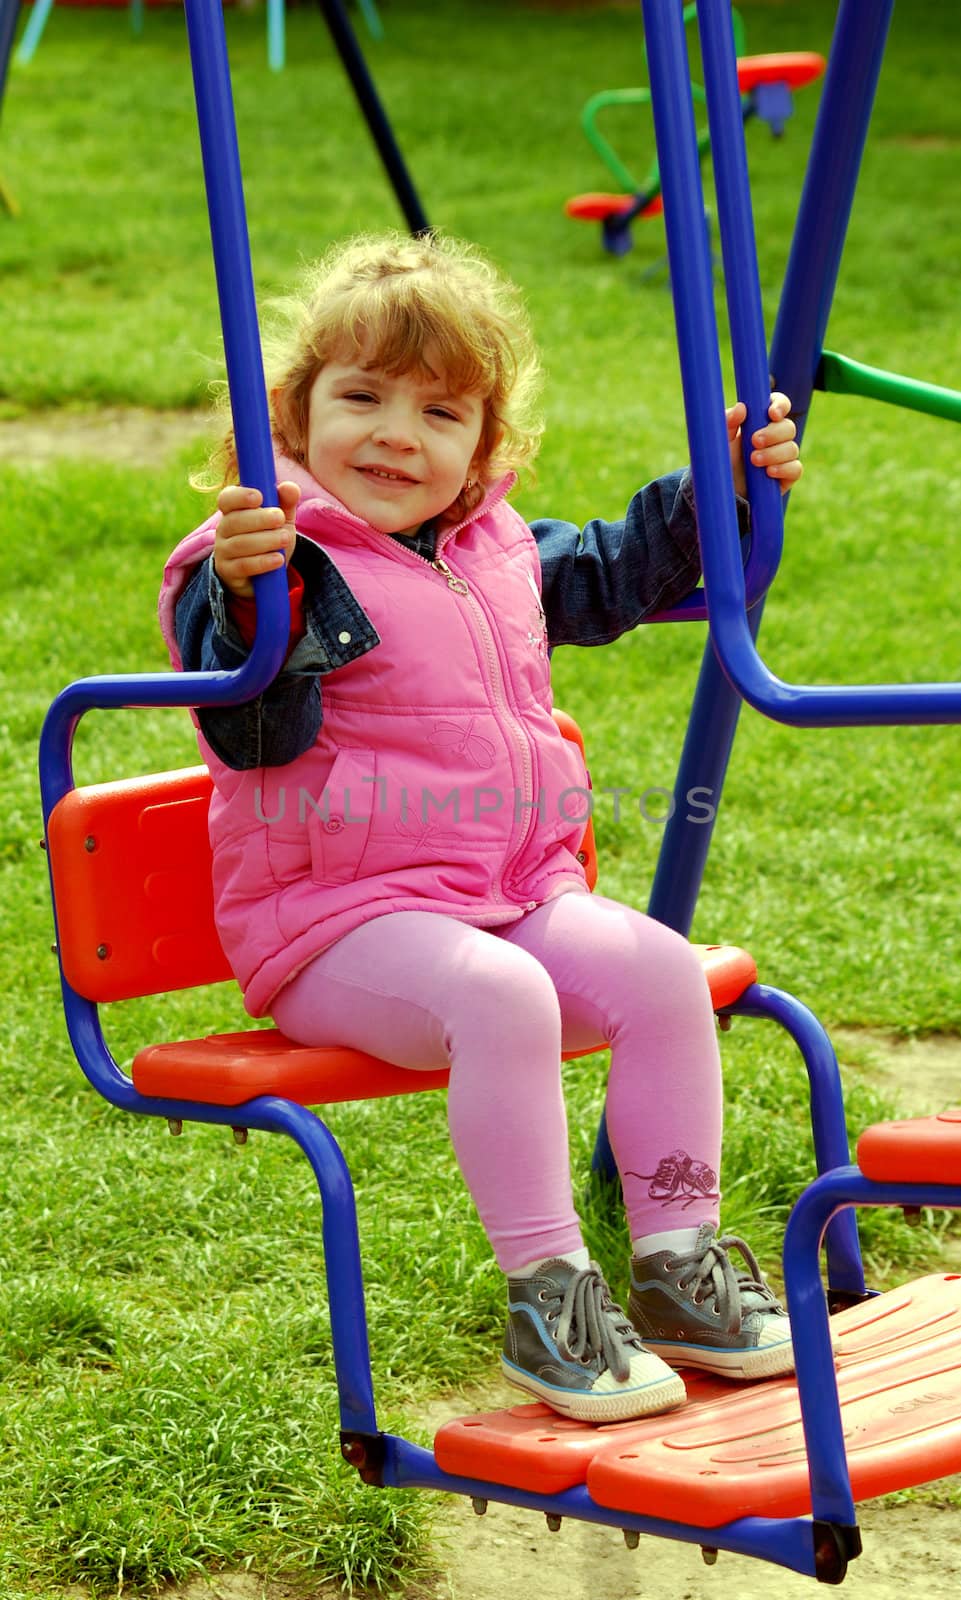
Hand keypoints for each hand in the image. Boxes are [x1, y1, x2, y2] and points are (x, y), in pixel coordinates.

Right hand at [213, 480, 300, 598]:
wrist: (266, 576)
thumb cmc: (270, 539)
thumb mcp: (281, 521)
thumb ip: (286, 502)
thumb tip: (290, 487)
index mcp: (233, 511)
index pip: (227, 498)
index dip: (240, 496)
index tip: (259, 497)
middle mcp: (224, 529)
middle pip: (234, 520)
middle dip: (259, 518)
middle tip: (280, 518)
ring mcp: (223, 551)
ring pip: (240, 543)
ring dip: (265, 540)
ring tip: (285, 539)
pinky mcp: (228, 572)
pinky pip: (242, 565)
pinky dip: (262, 562)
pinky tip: (278, 559)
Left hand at [726, 392, 801, 497]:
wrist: (721, 489)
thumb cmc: (721, 459)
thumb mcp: (720, 439)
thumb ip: (728, 421)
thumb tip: (741, 407)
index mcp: (762, 420)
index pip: (780, 404)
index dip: (780, 405)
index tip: (772, 414)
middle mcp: (776, 436)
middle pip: (788, 427)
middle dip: (773, 433)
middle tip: (754, 441)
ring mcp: (783, 456)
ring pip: (792, 448)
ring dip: (774, 453)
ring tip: (754, 460)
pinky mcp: (787, 476)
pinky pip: (795, 469)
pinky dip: (784, 469)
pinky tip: (769, 472)